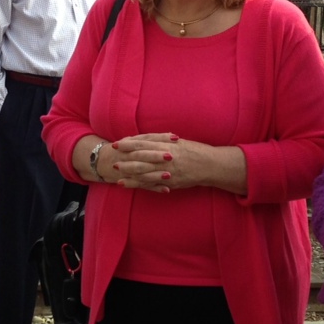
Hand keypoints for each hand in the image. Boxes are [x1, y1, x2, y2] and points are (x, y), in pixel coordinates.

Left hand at [108, 133, 245, 194]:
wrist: (210, 165)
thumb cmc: (196, 151)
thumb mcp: (179, 142)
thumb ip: (163, 140)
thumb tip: (148, 139)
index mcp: (167, 146)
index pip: (143, 143)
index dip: (129, 143)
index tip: (117, 143)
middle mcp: (165, 158)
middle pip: (141, 158)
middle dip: (125, 158)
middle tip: (113, 158)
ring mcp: (167, 171)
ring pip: (144, 172)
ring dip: (129, 172)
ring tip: (116, 172)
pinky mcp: (169, 182)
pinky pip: (151, 184)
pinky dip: (138, 184)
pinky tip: (127, 185)